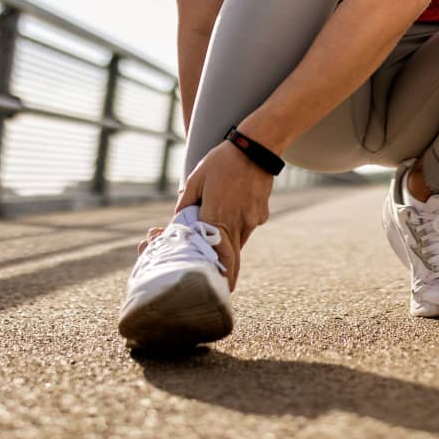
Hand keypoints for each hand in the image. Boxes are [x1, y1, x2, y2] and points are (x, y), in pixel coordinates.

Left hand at [166, 139, 273, 290]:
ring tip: (221, 230)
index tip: (224, 292)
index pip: (219, 256)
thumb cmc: (222, 161)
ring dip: (229, 243)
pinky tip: (234, 206)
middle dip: (228, 271)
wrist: (257, 146)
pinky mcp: (261, 213)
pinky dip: (239, 225)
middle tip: (224, 285)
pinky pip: (247, 226)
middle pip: (232, 255)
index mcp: (217, 217)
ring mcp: (252, 219)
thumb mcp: (196, 179)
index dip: (222, 276)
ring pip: (239, 240)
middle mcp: (237, 223)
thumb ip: (185, 204)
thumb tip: (177, 222)